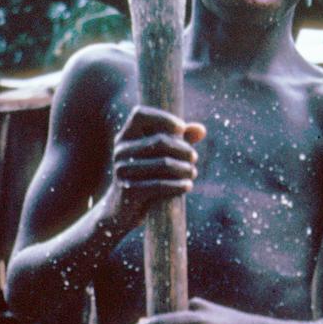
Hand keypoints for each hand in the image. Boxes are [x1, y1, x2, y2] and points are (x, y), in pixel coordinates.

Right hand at [104, 106, 205, 228]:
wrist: (122, 210)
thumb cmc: (144, 177)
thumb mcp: (159, 156)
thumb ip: (178, 140)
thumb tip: (201, 130)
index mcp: (125, 137)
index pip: (140, 114)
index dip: (163, 117)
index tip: (182, 128)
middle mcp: (121, 150)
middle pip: (159, 141)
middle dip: (183, 149)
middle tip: (194, 157)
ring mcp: (123, 171)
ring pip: (163, 164)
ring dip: (184, 168)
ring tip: (193, 172)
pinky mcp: (129, 191)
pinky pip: (160, 185)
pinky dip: (178, 185)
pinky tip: (188, 185)